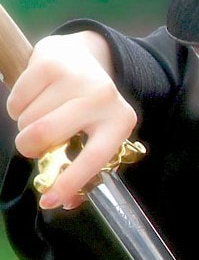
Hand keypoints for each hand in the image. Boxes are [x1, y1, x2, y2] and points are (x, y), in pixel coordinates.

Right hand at [5, 31, 136, 209]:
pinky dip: (17, 108)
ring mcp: (76, 78)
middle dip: (30, 147)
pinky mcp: (50, 63)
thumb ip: (84, 168)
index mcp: (120, 121)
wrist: (83, 57)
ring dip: (26, 126)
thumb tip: (64, 202)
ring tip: (43, 115)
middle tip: (35, 146)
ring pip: (27, 120)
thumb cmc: (89, 107)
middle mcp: (103, 98)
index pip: (94, 157)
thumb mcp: (98, 134)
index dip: (70, 182)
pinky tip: (36, 99)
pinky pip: (16, 101)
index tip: (50, 201)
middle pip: (46, 134)